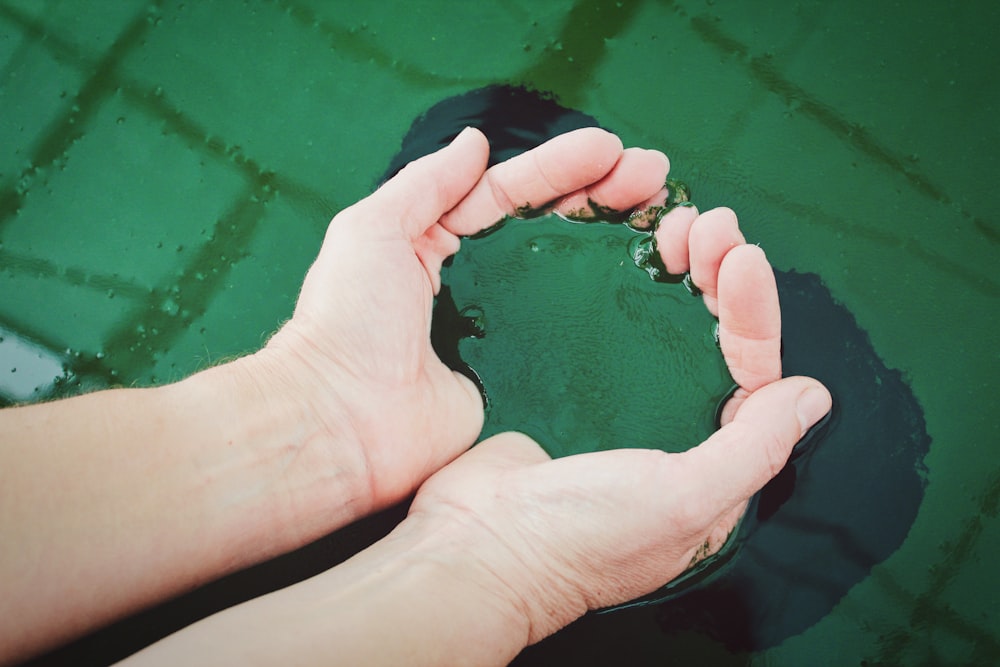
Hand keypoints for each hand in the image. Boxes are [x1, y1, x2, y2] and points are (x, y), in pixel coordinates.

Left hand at [259, 127, 669, 511]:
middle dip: (601, 196)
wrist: (341, 421)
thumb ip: (425, 183)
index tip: (612, 150)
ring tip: (667, 217)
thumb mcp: (373, 230)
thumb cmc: (347, 320)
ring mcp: (498, 332)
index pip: (508, 193)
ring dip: (612, 244)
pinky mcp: (513, 378)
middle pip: (548, 229)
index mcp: (434, 241)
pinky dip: (602, 314)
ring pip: (565, 278)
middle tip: (656, 175)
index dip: (560, 169)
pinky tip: (643, 290)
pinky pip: (564, 342)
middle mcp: (472, 282)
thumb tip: (474, 142)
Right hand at [404, 208, 830, 643]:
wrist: (476, 543)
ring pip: (659, 323)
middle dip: (714, 275)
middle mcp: (672, 431)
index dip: (751, 311)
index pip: (750, 372)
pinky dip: (621, 285)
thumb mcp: (684, 498)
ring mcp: (617, 406)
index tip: (740, 257)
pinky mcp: (569, 388)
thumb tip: (813, 394)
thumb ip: (753, 447)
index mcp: (711, 463)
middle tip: (705, 223)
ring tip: (671, 224)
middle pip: (708, 338)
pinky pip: (606, 326)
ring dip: (673, 271)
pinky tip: (623, 250)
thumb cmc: (583, 534)